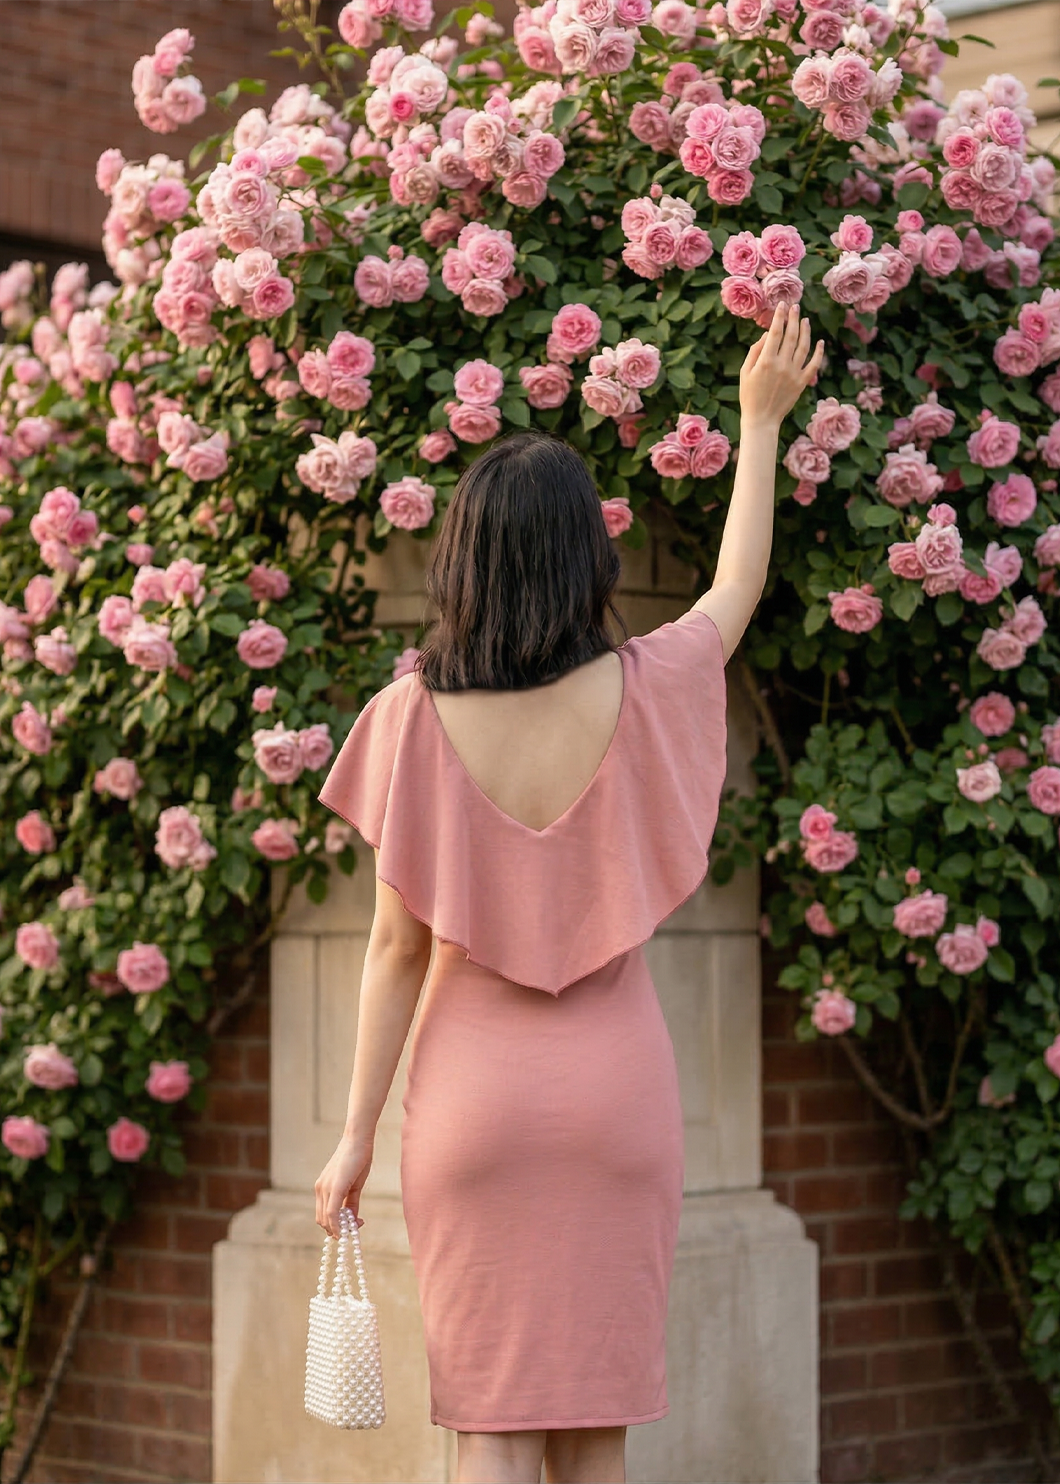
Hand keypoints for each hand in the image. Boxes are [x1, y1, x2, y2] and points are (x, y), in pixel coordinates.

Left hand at [314, 1133, 373, 1238]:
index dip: (335, 1226)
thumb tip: (353, 1220)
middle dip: (337, 1230)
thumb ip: (351, 1203)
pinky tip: (349, 1228)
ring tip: (357, 1224)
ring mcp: (325, 1188)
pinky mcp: (335, 1187)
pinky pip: (332, 1213)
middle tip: (355, 1227)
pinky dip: (338, 1225)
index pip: (323, 1215)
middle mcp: (320, 1189)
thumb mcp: (354, 1185)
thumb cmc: (358, 1160)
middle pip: (323, 1221)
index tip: (351, 1227)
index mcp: (323, 1188)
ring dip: (340, 1229)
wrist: (358, 1140)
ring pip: (326, 1219)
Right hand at [739, 304, 824, 431]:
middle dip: (793, 319)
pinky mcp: (802, 383)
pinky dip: (818, 353)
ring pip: (803, 347)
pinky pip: (813, 364)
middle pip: (791, 336)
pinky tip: (819, 342)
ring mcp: (794, 374)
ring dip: (805, 331)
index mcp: (765, 361)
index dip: (779, 317)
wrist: (761, 419)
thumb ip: (754, 351)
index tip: (782, 305)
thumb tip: (767, 334)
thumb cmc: (749, 395)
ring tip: (805, 320)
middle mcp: (782, 365)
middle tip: (796, 307)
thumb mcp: (745, 372)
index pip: (775, 333)